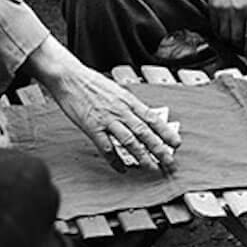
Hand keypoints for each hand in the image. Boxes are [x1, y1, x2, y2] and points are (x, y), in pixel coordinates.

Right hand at [25, 37, 180, 170]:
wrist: (70, 78)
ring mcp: (107, 119)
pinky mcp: (92, 127)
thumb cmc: (91, 83)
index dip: (166, 131)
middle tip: (170, 162)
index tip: (177, 143)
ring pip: (129, 140)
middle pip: (144, 132)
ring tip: (152, 167)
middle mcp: (120, 110)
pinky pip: (106, 147)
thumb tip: (143, 116)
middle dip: (159, 148)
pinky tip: (122, 169)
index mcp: (128, 100)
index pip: (152, 118)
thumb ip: (129, 104)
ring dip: (142, 156)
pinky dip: (115, 160)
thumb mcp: (116, 91)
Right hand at [204, 0, 246, 53]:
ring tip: (233, 38)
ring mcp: (223, 9)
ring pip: (224, 36)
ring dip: (229, 40)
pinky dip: (219, 31)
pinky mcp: (212, 6)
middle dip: (240, 45)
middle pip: (236, 39)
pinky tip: (224, 29)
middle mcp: (237, 10)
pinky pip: (214, 27)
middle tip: (242, 46)